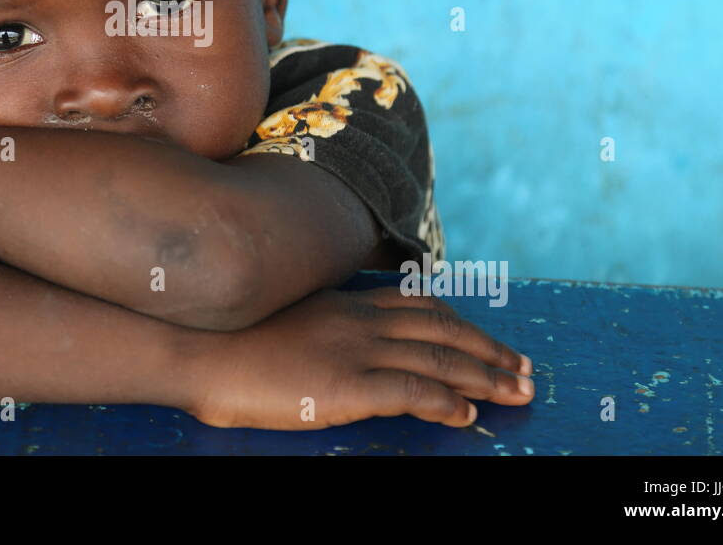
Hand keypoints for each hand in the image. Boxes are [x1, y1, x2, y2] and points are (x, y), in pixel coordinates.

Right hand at [184, 286, 533, 429]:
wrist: (197, 349)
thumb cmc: (229, 340)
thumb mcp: (284, 320)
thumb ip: (322, 327)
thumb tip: (341, 345)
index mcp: (344, 304)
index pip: (420, 306)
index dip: (462, 324)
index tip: (489, 341)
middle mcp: (358, 320)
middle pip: (442, 329)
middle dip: (490, 351)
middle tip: (525, 370)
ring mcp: (353, 350)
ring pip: (438, 358)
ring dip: (484, 378)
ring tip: (517, 394)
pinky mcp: (345, 384)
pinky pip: (411, 391)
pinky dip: (445, 402)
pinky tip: (466, 417)